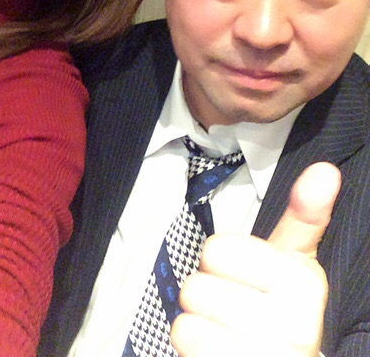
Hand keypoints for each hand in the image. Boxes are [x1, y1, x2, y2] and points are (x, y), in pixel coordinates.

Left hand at [171, 162, 340, 356]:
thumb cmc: (280, 311)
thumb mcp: (294, 263)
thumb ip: (305, 215)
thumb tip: (325, 169)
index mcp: (302, 282)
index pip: (215, 250)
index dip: (221, 263)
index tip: (247, 280)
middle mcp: (292, 326)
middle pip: (195, 288)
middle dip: (207, 298)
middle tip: (234, 312)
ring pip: (185, 325)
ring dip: (197, 328)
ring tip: (226, 335)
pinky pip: (184, 349)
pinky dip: (191, 353)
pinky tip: (216, 354)